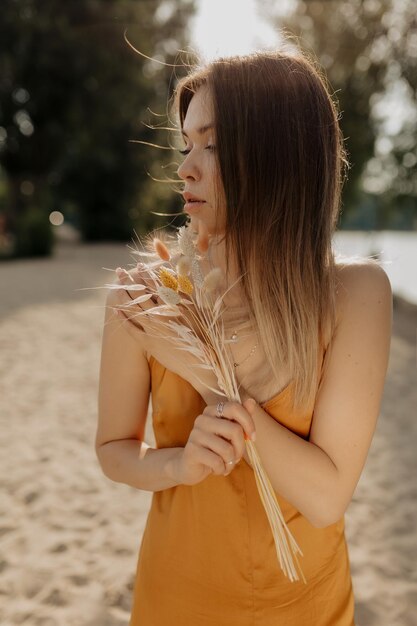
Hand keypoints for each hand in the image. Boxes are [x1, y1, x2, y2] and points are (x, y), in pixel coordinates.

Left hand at [109, 265, 223, 405]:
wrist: (199, 363)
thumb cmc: (201, 338)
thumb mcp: (196, 314)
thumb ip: (187, 298)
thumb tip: (180, 282)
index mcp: (174, 307)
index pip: (156, 285)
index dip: (147, 274)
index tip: (139, 265)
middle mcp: (161, 315)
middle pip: (141, 293)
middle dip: (129, 280)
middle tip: (119, 270)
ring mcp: (153, 329)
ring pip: (133, 308)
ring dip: (123, 295)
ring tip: (115, 286)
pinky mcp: (148, 343)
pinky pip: (131, 329)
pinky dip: (123, 318)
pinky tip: (116, 309)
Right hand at [173, 400, 256, 484]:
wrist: (191, 466)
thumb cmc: (214, 448)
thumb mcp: (229, 433)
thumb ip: (241, 418)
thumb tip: (251, 401)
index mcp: (212, 411)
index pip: (235, 408)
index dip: (249, 423)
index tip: (253, 437)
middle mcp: (202, 419)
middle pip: (235, 430)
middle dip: (241, 448)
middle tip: (236, 457)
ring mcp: (195, 434)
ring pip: (227, 449)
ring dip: (231, 462)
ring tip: (226, 464)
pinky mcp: (191, 450)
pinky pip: (217, 461)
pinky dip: (222, 469)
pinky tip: (218, 469)